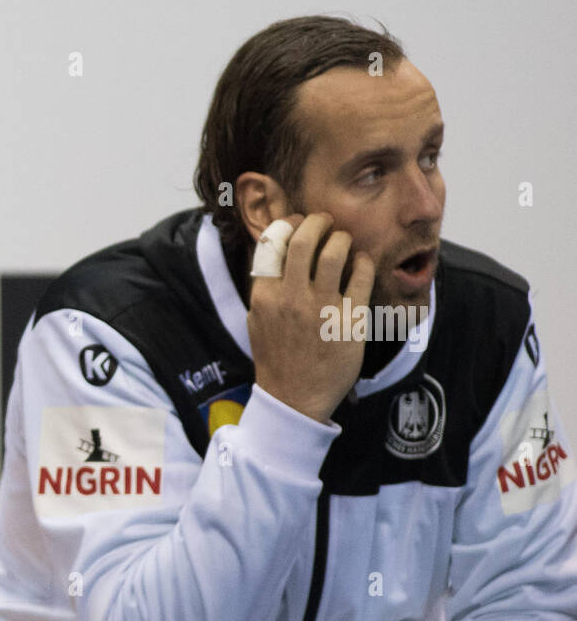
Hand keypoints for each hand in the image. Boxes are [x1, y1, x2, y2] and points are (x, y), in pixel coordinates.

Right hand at [247, 212, 374, 423]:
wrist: (294, 399)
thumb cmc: (278, 359)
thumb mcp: (258, 322)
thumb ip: (264, 289)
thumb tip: (273, 255)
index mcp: (265, 296)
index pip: (273, 243)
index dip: (288, 224)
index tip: (299, 223)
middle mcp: (290, 298)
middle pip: (303, 238)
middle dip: (318, 222)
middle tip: (326, 224)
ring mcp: (320, 309)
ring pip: (334, 251)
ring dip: (342, 239)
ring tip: (345, 243)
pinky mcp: (348, 320)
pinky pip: (361, 275)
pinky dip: (363, 262)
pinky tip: (362, 265)